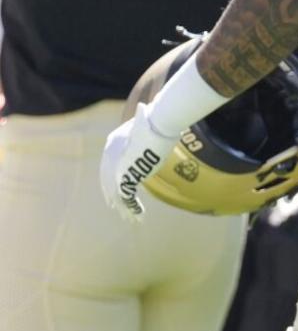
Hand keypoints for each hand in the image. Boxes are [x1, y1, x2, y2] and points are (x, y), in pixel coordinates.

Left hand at [100, 103, 177, 218]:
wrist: (158, 123)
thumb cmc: (156, 121)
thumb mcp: (145, 125)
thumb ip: (142, 131)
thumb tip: (145, 111)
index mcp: (112, 144)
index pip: (106, 167)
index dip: (109, 182)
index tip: (113, 192)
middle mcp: (110, 156)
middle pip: (108, 182)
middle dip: (113, 198)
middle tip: (117, 210)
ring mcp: (116, 167)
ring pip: (116, 193)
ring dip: (124, 208)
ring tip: (130, 219)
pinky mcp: (125, 174)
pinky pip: (126, 196)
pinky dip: (132, 208)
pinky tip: (138, 217)